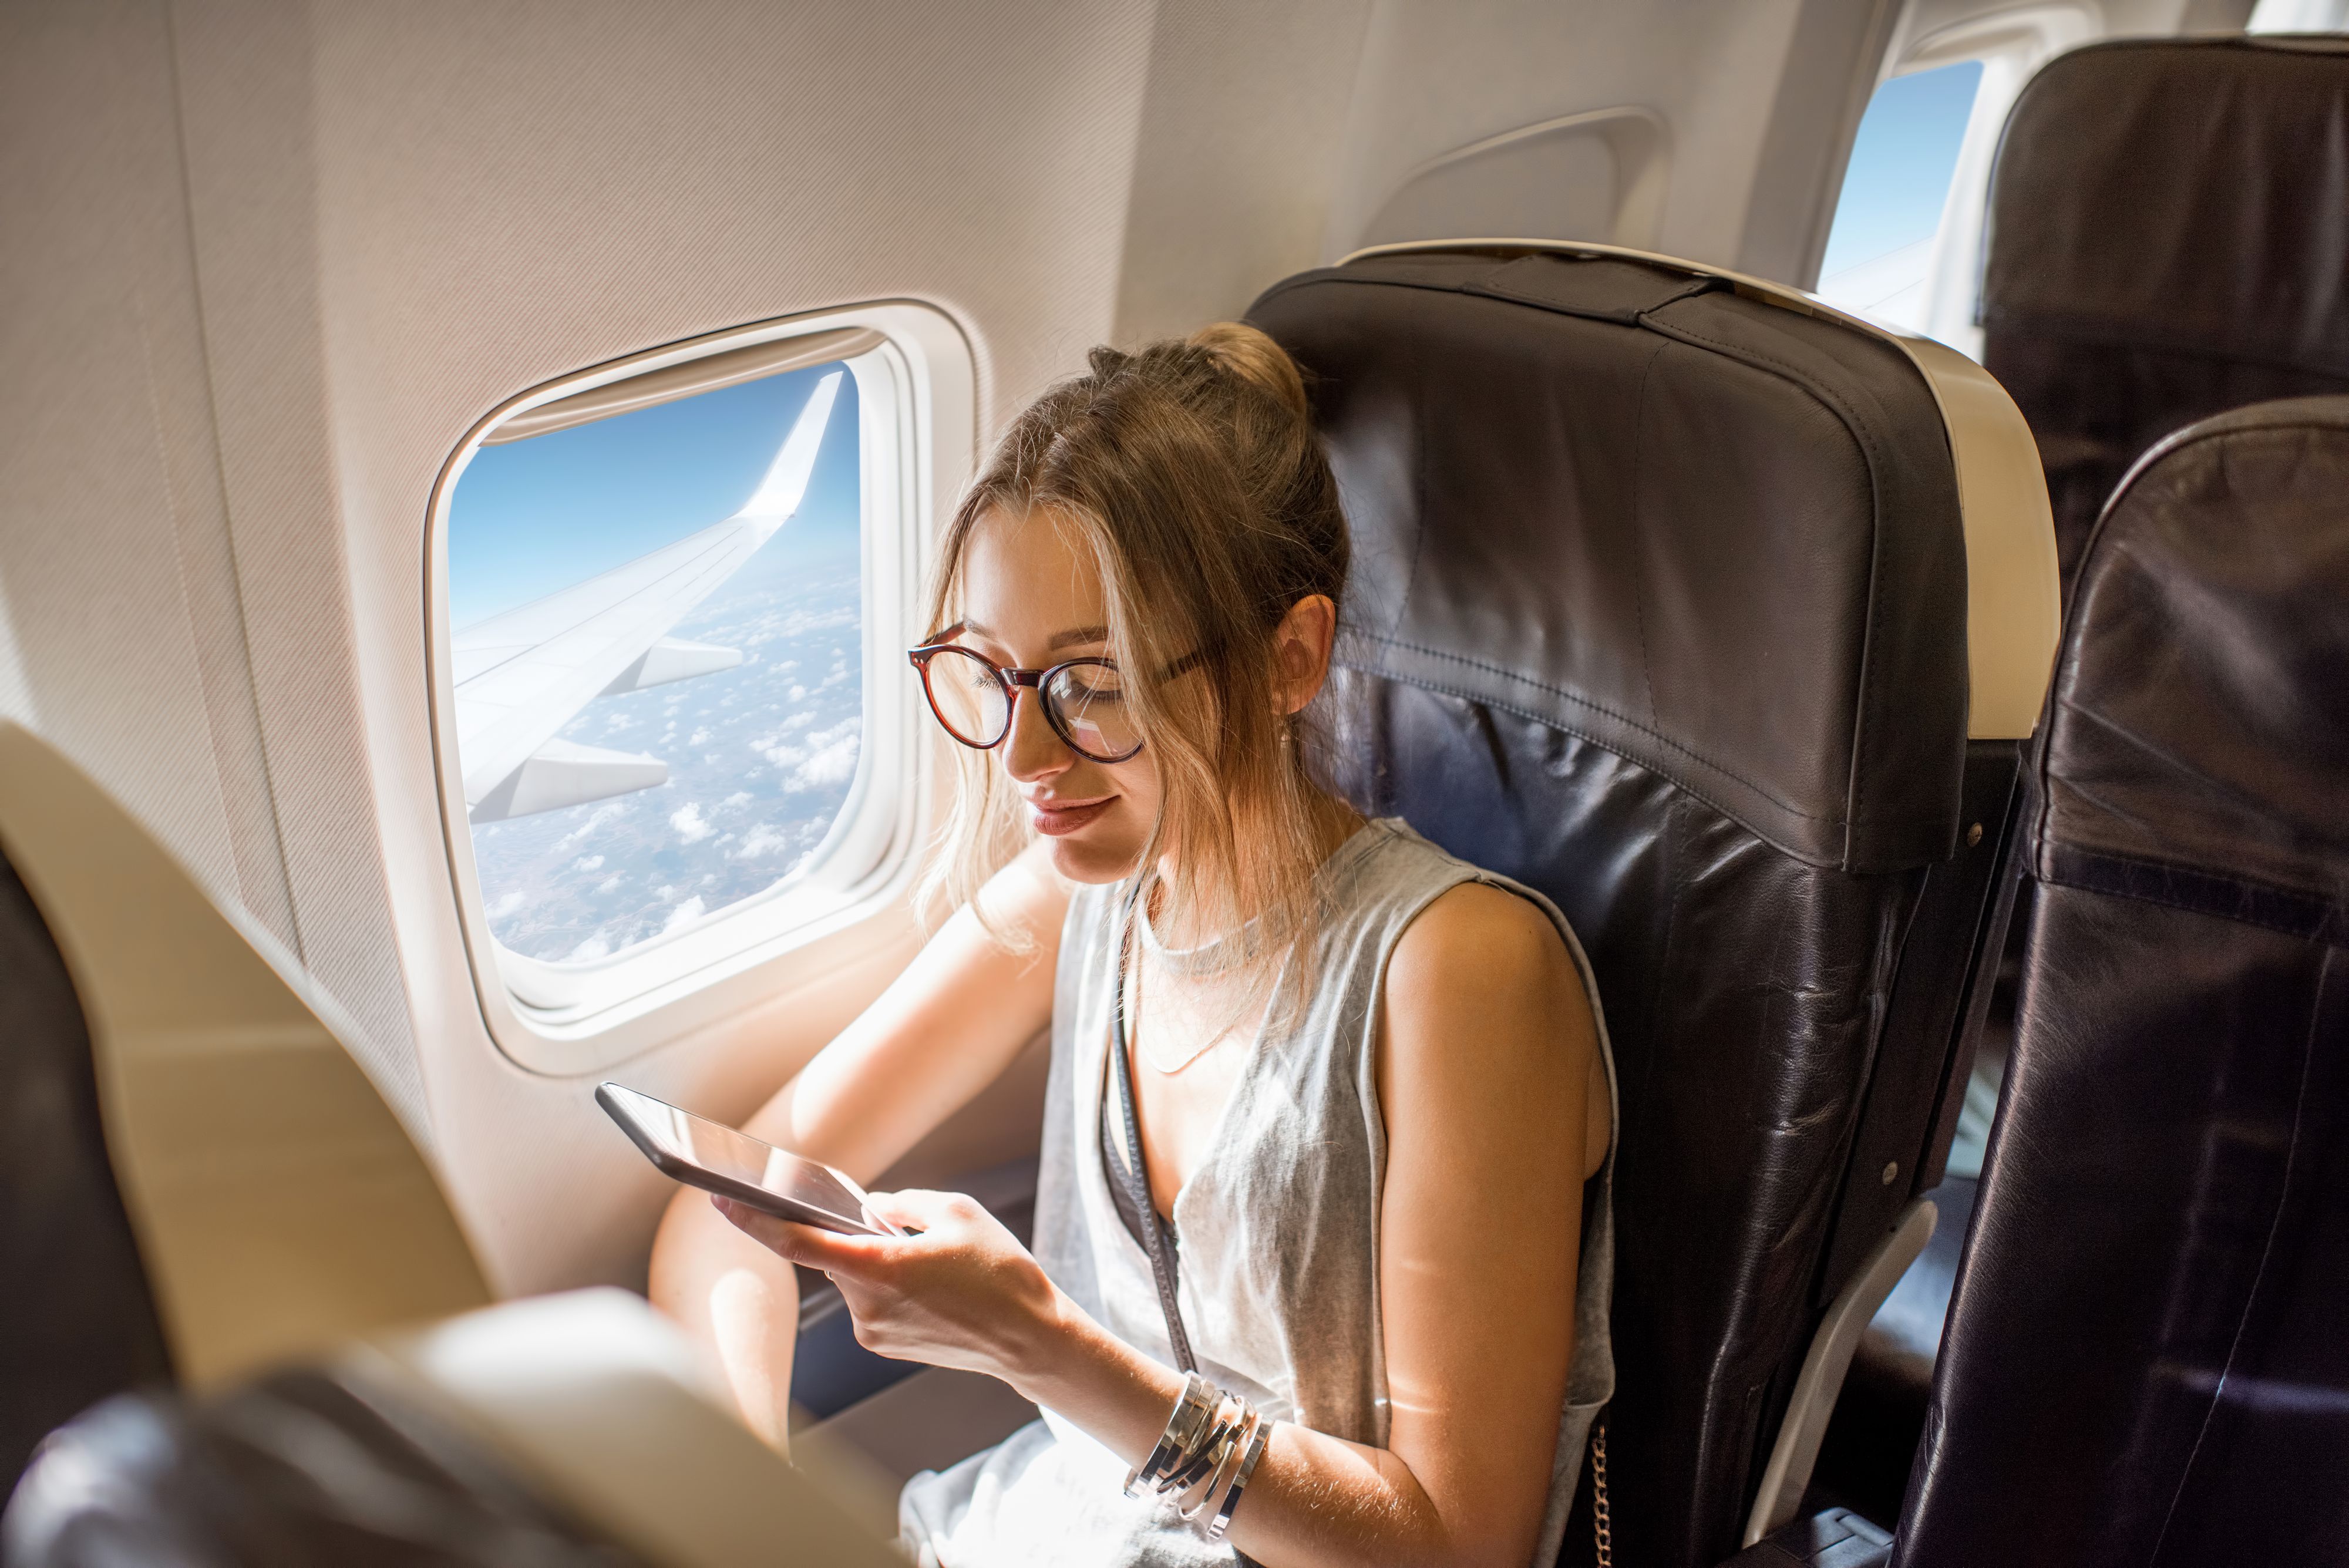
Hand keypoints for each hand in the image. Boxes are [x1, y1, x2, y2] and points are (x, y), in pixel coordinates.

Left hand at [710, 1189, 1067, 1390]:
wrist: (1030, 1338)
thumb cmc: (1001, 1273)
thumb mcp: (957, 1211)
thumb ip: (901, 1203)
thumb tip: (870, 1211)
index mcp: (880, 1268)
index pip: (798, 1242)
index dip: (755, 1219)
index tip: (722, 1197)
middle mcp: (867, 1306)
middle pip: (834, 1255)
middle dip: (857, 1235)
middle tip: (906, 1230)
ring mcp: (873, 1331)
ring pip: (854, 1276)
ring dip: (877, 1260)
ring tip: (934, 1264)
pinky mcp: (882, 1344)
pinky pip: (869, 1299)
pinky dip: (887, 1283)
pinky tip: (931, 1286)